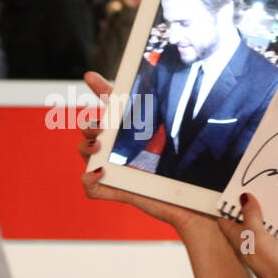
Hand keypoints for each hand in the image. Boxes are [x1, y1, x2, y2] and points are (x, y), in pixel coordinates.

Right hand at [77, 71, 213, 234]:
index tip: (92, 77)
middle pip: (90, 130)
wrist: (192, 201)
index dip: (100, 89)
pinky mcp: (115, 190)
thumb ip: (172, 114)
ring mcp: (115, 169)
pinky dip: (88, 180)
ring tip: (99, 145)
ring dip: (85, 147)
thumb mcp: (177, 137)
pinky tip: (99, 172)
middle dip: (88, 125)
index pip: (112, 105)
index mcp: (133, 131)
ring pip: (85, 154)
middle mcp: (121, 148)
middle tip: (99, 127)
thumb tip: (178, 76)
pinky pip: (90, 188)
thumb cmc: (185, 171)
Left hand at [216, 191, 277, 277]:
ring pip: (273, 225)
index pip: (227, 218)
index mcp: (241, 240)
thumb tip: (244, 197)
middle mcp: (254, 244)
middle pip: (251, 218)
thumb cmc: (275, 269)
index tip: (238, 183)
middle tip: (266, 181)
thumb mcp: (258, 238)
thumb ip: (250, 217)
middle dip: (258, 202)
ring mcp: (273, 249)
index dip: (230, 202)